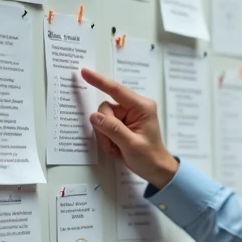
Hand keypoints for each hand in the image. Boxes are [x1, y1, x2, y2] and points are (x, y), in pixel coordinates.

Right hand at [80, 68, 178, 188]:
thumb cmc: (149, 157)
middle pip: (106, 109)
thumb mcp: (131, 145)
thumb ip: (113, 129)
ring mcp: (128, 114)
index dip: (99, 81)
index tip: (84, 72)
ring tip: (117, 149)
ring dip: (106, 136)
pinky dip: (107, 138)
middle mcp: (135, 107)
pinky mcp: (123, 122)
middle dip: (105, 129)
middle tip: (113, 146)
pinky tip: (117, 148)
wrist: (156, 169)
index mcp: (142, 107)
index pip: (117, 90)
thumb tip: (95, 116)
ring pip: (103, 119)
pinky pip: (105, 125)